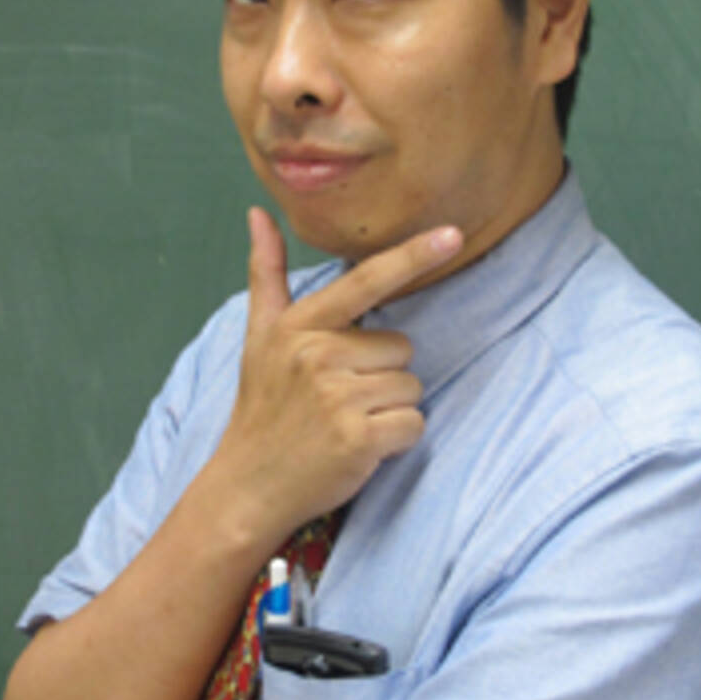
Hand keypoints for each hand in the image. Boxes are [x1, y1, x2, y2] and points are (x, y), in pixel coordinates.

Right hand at [212, 208, 461, 540]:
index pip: (366, 282)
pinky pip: (413, 423)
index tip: (452, 235)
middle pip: (401, 348)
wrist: (248, 486)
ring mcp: (337, 396)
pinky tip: (360, 448)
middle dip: (382, 376)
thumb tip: (258, 213)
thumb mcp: (259, 336)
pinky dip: (397, 442)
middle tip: (339, 402)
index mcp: (300, 325)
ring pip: (410, 386)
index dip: (412, 256)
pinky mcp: (358, 437)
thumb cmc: (262, 409)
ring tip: (346, 424)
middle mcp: (318, 354)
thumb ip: (266, 273)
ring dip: (390, 410)